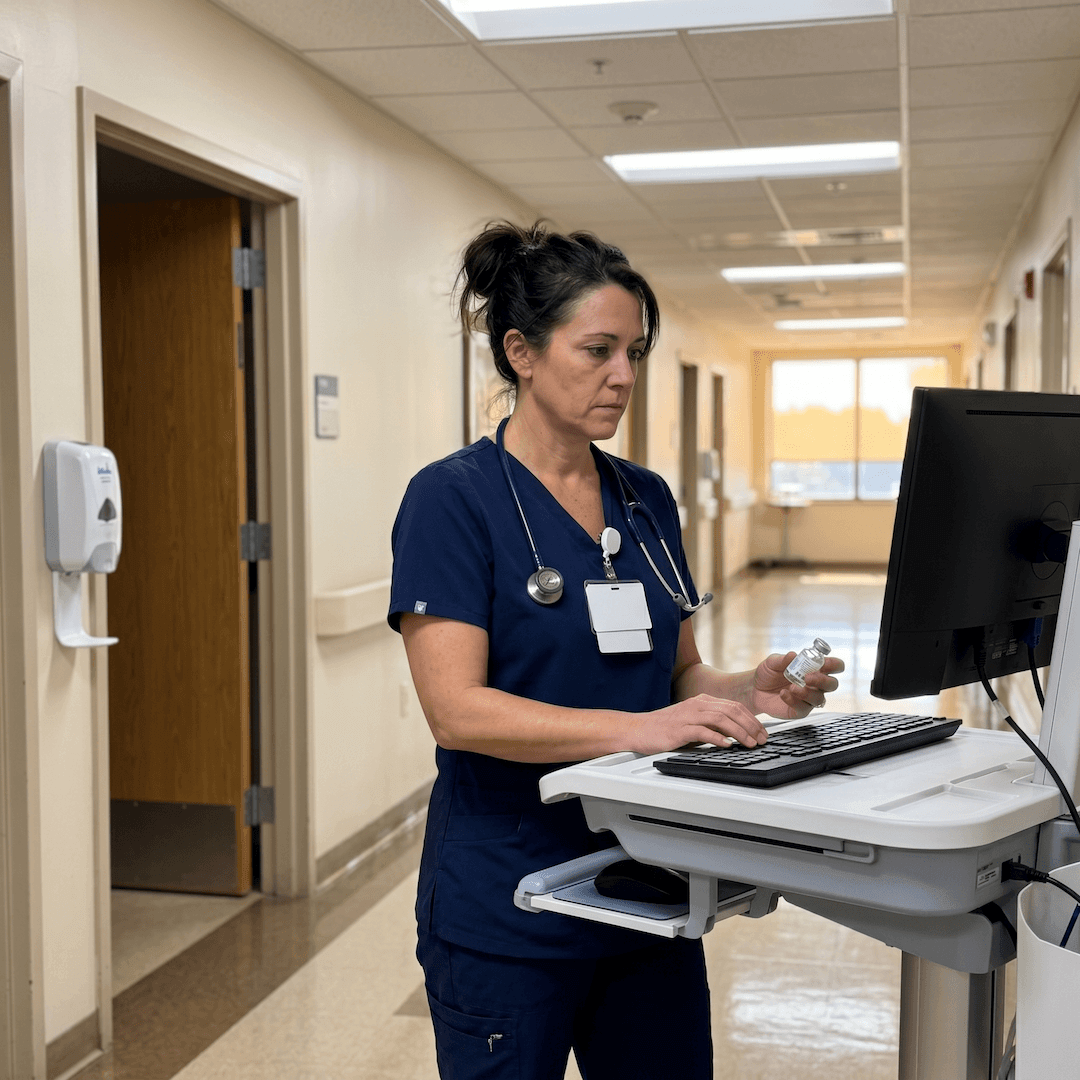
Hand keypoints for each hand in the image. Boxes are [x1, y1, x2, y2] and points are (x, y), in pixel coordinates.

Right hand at [631, 694, 767, 754]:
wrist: (639, 729)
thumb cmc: (666, 728)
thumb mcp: (693, 722)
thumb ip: (712, 724)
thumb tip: (736, 734)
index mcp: (702, 701)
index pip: (734, 706)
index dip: (752, 719)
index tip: (762, 732)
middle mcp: (697, 705)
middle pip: (731, 710)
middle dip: (751, 725)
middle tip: (762, 739)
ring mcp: (688, 716)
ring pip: (721, 719)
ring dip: (739, 732)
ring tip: (750, 743)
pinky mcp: (680, 729)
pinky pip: (703, 731)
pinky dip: (718, 738)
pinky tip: (727, 745)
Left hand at [750, 652, 843, 718]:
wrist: (754, 689)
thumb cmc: (768, 674)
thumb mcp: (772, 662)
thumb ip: (783, 659)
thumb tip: (793, 655)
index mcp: (814, 669)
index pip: (834, 666)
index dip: (834, 664)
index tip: (824, 662)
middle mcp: (815, 685)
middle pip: (832, 684)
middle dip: (823, 680)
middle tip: (807, 677)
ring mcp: (808, 699)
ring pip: (819, 698)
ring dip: (807, 692)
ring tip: (792, 687)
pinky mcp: (799, 711)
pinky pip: (803, 708)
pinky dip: (794, 701)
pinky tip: (784, 694)